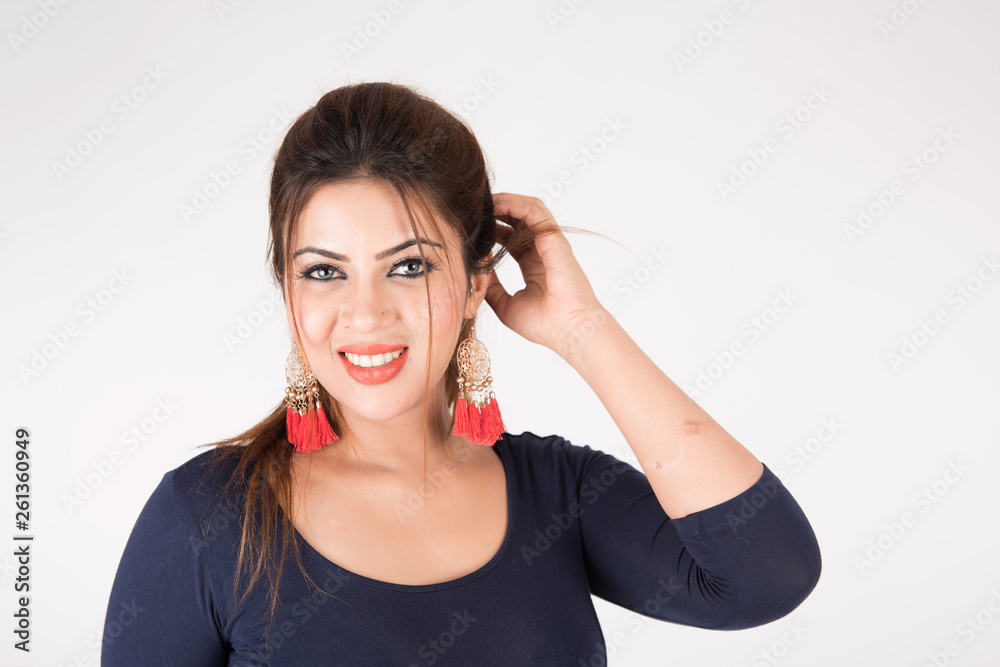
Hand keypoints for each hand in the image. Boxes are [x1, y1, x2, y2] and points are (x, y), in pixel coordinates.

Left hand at [483, 193, 604, 357]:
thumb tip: (475, 274)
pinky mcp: (553, 238)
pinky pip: (534, 211)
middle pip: (518, 219)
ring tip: (483, 201)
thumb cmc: (544, 324)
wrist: (568, 330)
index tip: (473, 228)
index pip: (510, 237)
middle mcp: (542, 250)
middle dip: (496, 210)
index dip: (492, 228)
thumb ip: (491, 287)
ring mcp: (549, 243)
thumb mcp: (506, 305)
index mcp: (533, 264)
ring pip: (527, 209)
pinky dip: (514, 203)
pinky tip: (496, 204)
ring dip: (504, 201)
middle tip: (474, 208)